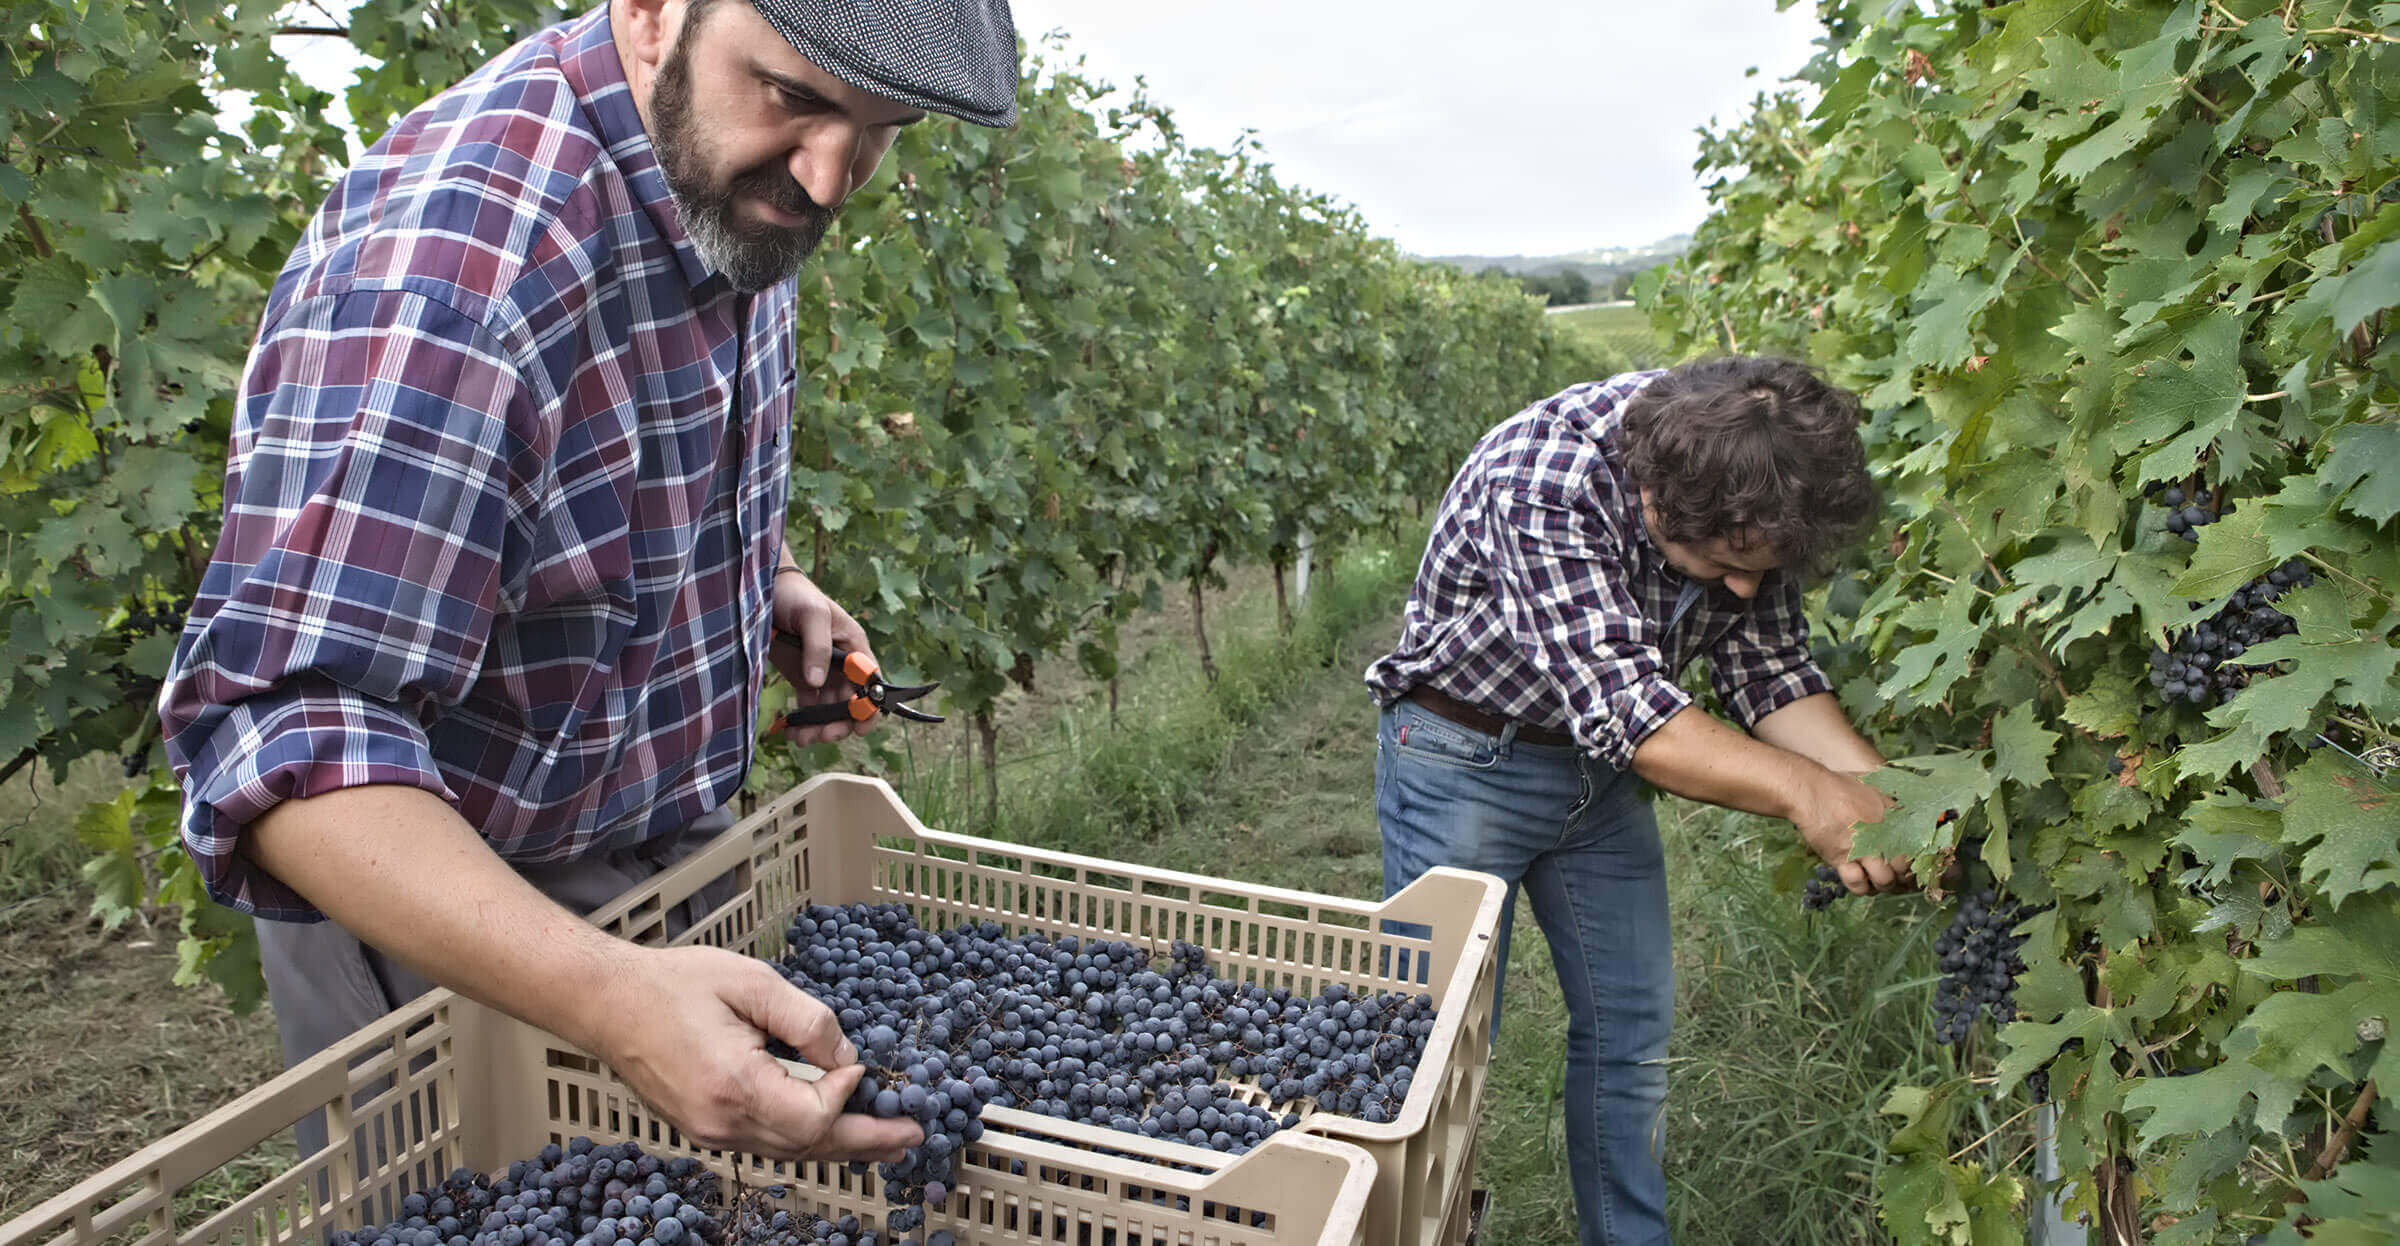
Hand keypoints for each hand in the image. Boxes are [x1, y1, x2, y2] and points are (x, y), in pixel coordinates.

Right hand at [582, 945, 923, 1160]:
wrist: (608, 1003)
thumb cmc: (673, 985)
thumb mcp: (751, 983)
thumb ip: (806, 1019)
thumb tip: (844, 1056)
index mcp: (734, 1086)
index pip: (813, 1117)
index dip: (845, 1093)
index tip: (856, 1064)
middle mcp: (722, 1122)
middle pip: (809, 1146)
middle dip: (866, 1141)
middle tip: (913, 1136)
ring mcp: (711, 1132)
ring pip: (791, 1151)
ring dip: (842, 1146)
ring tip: (887, 1143)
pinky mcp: (705, 1128)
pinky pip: (769, 1142)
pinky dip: (808, 1139)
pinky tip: (833, 1134)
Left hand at [768, 565, 874, 746]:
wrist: (766, 589)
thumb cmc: (797, 596)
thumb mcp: (812, 616)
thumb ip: (817, 647)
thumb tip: (817, 683)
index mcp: (854, 648)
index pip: (869, 684)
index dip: (868, 708)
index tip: (859, 728)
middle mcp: (842, 664)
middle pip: (849, 703)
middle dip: (839, 723)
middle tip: (822, 735)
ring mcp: (822, 672)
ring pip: (828, 710)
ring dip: (819, 727)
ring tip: (801, 738)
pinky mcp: (802, 677)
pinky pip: (807, 706)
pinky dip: (801, 721)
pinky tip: (790, 731)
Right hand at [1792, 771, 1914, 896]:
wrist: (1809, 790)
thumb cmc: (1841, 786)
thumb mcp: (1875, 788)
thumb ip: (1894, 804)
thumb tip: (1912, 813)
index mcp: (1893, 818)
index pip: (1916, 848)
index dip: (1915, 862)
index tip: (1911, 867)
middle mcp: (1881, 835)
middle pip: (1903, 868)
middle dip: (1902, 877)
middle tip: (1898, 879)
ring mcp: (1861, 848)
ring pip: (1884, 880)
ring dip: (1883, 885)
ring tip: (1878, 880)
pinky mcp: (1840, 859)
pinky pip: (1857, 884)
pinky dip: (1861, 887)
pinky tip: (1861, 880)